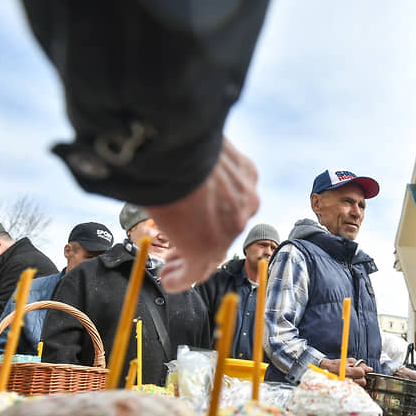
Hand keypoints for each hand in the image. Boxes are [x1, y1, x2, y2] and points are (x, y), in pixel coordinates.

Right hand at [151, 138, 258, 291]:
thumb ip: (198, 162)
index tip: (195, 220)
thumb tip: (175, 157)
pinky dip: (182, 278)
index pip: (232, 202)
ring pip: (213, 252)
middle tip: (181, 250)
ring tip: (171, 268)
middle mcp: (245, 203)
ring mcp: (230, 226)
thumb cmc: (183, 135)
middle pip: (225, 229)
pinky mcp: (208, 245)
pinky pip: (196, 269)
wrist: (180, 142)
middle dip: (203, 239)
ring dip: (192, 262)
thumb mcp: (199, 147)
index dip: (213, 214)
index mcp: (245, 176)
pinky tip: (169, 280)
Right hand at [319, 357, 371, 385]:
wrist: (324, 370)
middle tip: (355, 375)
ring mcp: (345, 386)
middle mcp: (346, 380)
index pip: (361, 372)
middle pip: (363, 381)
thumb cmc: (336, 365)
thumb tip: (370, 369)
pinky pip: (354, 390)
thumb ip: (360, 364)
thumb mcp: (347, 361)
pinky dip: (354, 387)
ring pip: (359, 386)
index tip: (357, 370)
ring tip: (351, 379)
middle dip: (361, 377)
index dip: (361, 371)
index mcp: (346, 371)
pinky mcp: (344, 391)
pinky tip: (349, 383)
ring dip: (357, 382)